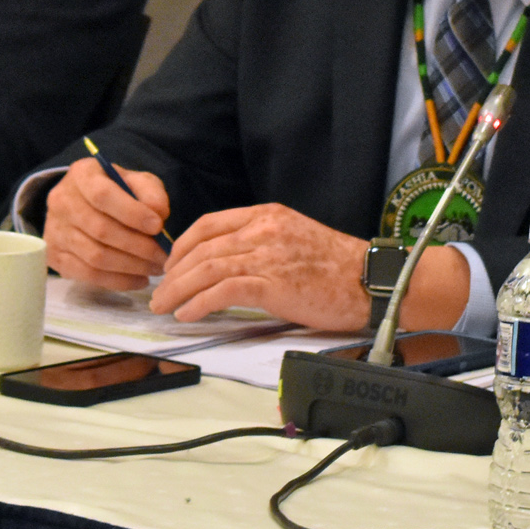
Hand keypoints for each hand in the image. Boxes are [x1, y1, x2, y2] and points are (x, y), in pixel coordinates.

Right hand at [43, 157, 171, 290]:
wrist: (85, 204)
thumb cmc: (116, 191)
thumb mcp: (136, 181)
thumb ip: (150, 192)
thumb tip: (158, 213)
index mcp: (81, 175)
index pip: (103, 196)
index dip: (132, 213)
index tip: (158, 226)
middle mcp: (61, 202)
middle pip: (100, 230)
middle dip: (138, 246)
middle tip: (163, 255)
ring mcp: (54, 231)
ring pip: (95, 256)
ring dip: (131, 266)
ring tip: (155, 267)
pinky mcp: (55, 256)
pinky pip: (88, 275)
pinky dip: (118, 281)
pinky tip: (139, 278)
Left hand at [151, 203, 373, 328]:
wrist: (371, 280)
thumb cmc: (337, 267)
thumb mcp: (294, 238)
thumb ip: (261, 243)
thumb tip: (226, 265)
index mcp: (267, 214)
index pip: (208, 224)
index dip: (182, 246)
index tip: (170, 265)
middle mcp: (263, 229)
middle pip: (201, 247)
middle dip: (173, 272)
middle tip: (158, 292)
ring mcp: (267, 255)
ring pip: (206, 269)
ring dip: (178, 290)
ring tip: (163, 306)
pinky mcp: (273, 284)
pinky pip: (222, 292)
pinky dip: (198, 303)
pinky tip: (187, 314)